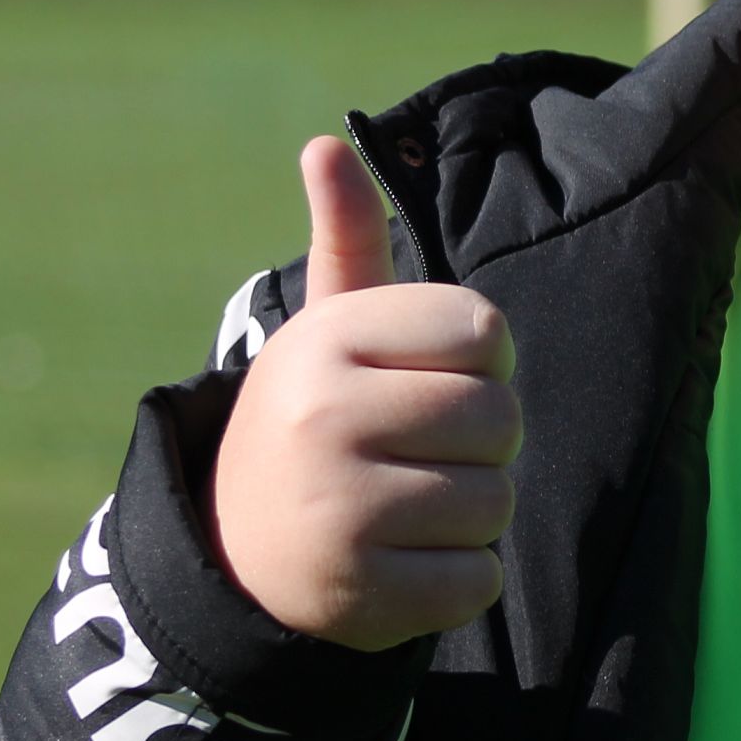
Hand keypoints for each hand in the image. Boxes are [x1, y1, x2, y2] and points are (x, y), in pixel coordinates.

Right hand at [208, 136, 519, 650]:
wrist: (238, 551)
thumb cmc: (318, 417)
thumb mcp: (327, 329)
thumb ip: (347, 241)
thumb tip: (325, 144)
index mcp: (325, 341)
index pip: (488, 331)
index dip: (480, 361)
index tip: (428, 379)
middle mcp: (324, 420)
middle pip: (501, 418)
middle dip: (482, 441)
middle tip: (419, 452)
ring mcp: (338, 513)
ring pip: (497, 502)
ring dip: (471, 512)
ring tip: (406, 506)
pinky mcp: (359, 596)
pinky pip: (478, 580)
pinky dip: (459, 578)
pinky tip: (404, 563)